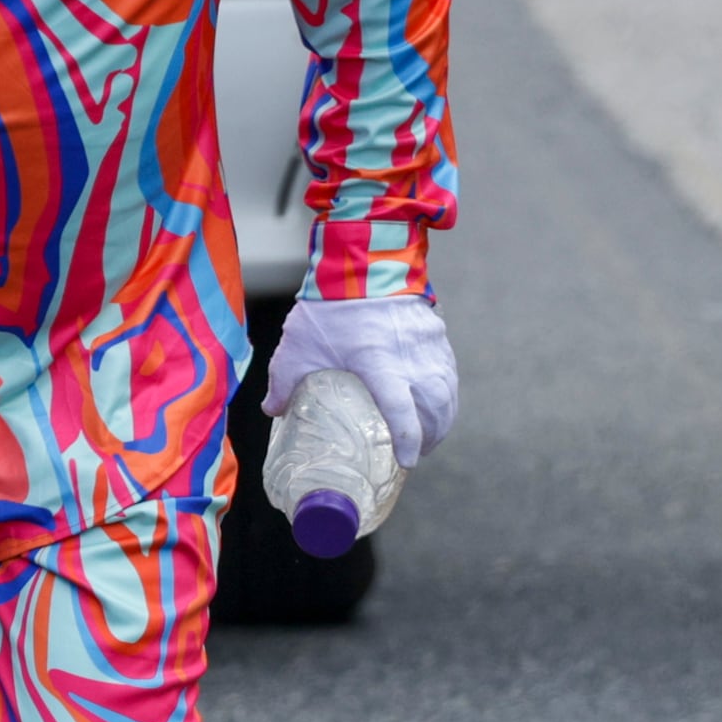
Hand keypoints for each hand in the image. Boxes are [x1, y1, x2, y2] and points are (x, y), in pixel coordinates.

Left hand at [261, 296, 459, 467]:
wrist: (362, 259)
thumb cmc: (329, 305)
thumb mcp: (298, 345)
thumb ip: (284, 380)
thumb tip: (272, 409)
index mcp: (379, 364)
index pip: (403, 412)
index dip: (408, 441)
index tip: (406, 462)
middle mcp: (412, 359)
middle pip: (435, 409)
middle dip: (431, 437)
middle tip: (418, 453)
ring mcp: (428, 346)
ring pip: (447, 393)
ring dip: (443, 419)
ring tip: (430, 435)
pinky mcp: (436, 334)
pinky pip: (449, 372)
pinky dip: (447, 394)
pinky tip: (436, 403)